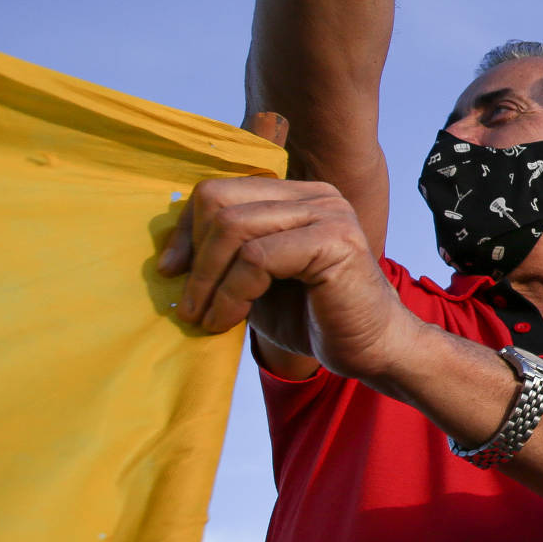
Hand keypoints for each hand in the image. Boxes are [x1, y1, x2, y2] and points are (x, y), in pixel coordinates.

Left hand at [158, 174, 415, 382]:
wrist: (373, 350)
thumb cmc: (315, 319)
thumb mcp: (258, 282)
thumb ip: (228, 258)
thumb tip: (170, 256)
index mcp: (298, 197)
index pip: (220, 191)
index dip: (186, 231)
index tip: (171, 272)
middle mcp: (315, 195)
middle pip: (220, 201)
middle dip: (195, 256)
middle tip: (190, 303)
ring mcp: (327, 213)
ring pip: (234, 228)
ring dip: (208, 281)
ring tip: (203, 318)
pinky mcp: (333, 240)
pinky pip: (257, 258)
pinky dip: (231, 294)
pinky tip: (227, 321)